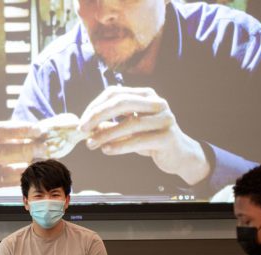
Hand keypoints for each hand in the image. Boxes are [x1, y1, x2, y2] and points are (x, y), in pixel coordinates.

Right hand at [0, 120, 42, 189]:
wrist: (6, 175)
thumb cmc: (16, 152)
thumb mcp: (18, 141)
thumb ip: (28, 136)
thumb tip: (46, 132)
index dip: (19, 129)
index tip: (38, 130)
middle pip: (0, 151)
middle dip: (23, 149)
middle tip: (43, 148)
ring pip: (5, 170)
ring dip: (27, 165)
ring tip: (43, 160)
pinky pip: (9, 184)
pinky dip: (24, 177)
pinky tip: (36, 172)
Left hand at [79, 86, 209, 185]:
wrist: (178, 155)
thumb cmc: (150, 140)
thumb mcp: (130, 129)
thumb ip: (112, 124)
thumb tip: (86, 126)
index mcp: (146, 95)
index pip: (115, 93)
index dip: (95, 106)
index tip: (82, 122)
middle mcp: (157, 103)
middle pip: (122, 102)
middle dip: (98, 115)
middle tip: (82, 129)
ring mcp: (164, 119)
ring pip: (130, 123)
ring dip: (106, 134)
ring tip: (91, 144)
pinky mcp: (167, 137)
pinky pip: (139, 141)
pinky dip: (120, 146)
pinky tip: (106, 150)